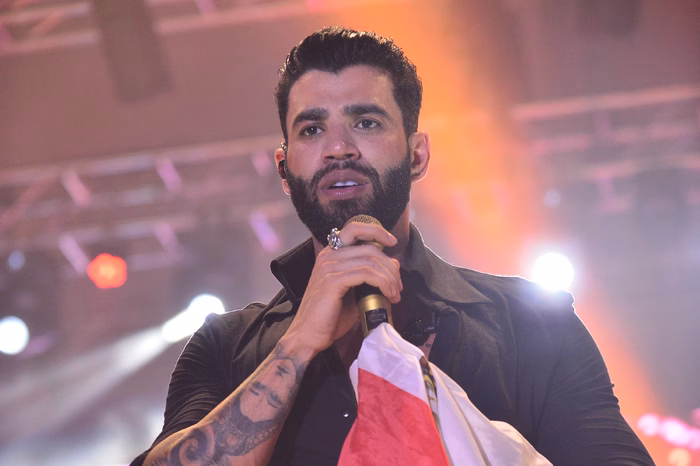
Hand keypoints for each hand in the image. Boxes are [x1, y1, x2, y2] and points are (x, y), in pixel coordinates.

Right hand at [282, 222, 402, 355]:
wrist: (309, 336)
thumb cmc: (330, 317)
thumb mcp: (355, 292)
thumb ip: (371, 277)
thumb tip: (393, 264)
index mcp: (331, 254)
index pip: (355, 229)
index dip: (376, 231)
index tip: (393, 242)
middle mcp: (328, 256)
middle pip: (370, 247)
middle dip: (390, 266)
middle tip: (398, 286)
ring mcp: (329, 267)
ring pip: (371, 261)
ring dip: (390, 278)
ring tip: (395, 294)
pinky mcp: (332, 281)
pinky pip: (366, 274)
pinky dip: (383, 284)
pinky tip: (388, 295)